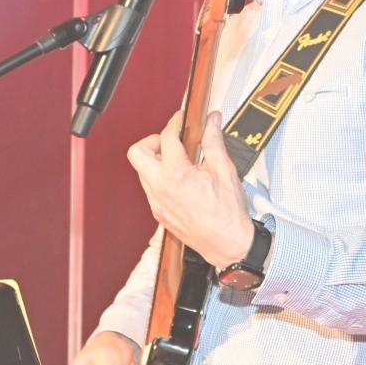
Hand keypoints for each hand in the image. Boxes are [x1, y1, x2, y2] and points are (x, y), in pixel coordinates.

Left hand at [127, 110, 253, 267]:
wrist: (228, 245)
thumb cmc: (228, 214)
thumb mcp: (224, 170)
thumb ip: (214, 141)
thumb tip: (211, 122)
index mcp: (176, 176)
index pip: (166, 138)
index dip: (175, 123)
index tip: (181, 120)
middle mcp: (160, 189)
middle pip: (137, 152)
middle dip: (153, 141)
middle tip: (172, 142)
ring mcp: (156, 203)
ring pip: (141, 171)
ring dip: (156, 160)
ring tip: (179, 160)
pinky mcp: (158, 213)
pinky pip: (150, 188)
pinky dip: (160, 177)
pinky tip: (180, 179)